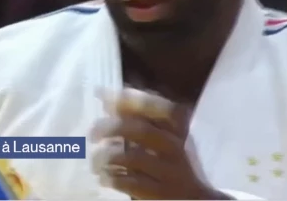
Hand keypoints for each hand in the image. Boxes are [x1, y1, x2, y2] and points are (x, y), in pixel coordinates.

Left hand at [89, 89, 232, 199]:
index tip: (105, 97)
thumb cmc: (170, 162)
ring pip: (133, 158)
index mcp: (177, 129)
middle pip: (141, 130)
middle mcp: (176, 148)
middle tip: (92, 135)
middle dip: (111, 128)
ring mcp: (170, 173)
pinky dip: (111, 178)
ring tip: (95, 162)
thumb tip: (104, 95)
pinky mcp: (161, 194)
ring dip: (106, 157)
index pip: (160, 107)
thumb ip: (137, 118)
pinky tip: (104, 177)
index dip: (132, 100)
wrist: (194, 199)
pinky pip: (130, 183)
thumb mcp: (161, 138)